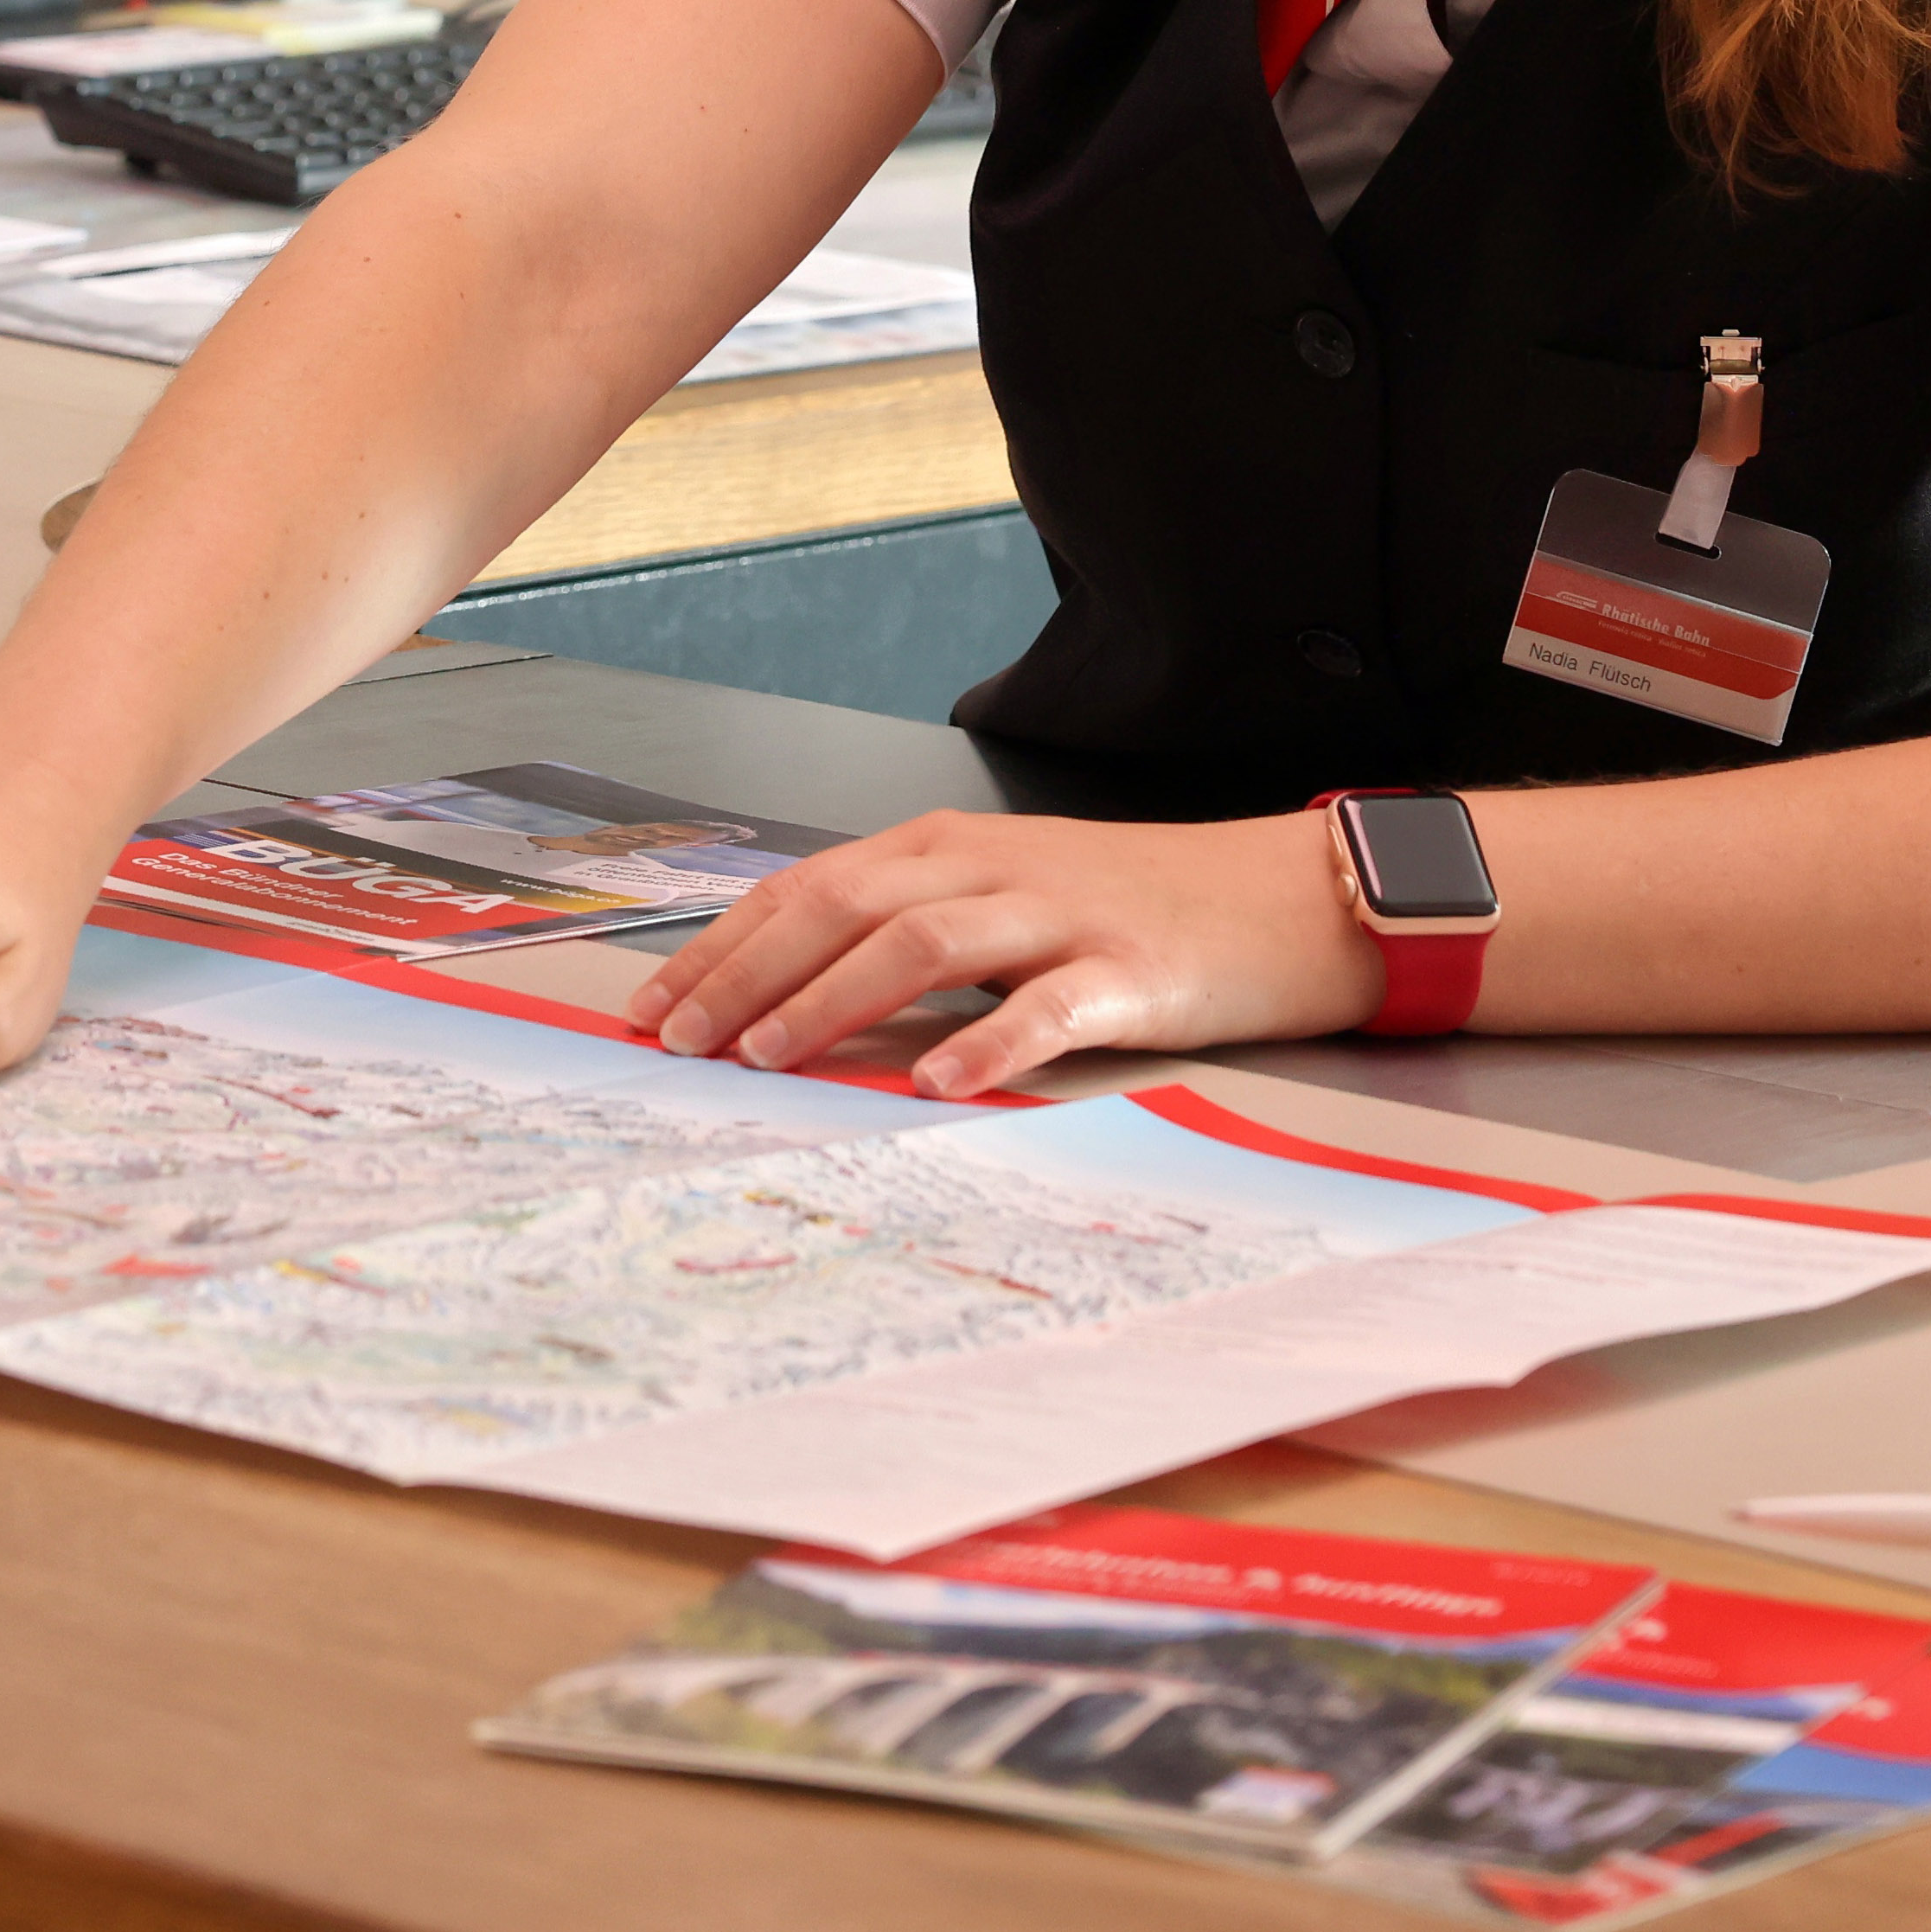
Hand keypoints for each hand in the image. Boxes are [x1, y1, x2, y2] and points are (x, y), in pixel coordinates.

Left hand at [631, 808, 1382, 1095]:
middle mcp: (988, 869)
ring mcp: (1057, 917)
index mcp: (944, 849)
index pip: (806, 888)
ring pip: (919, 943)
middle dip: (746, 974)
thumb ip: (908, 925)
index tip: (653, 1005)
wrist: (1277, 899)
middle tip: (682, 1041)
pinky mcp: (1127, 973)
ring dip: (832, 1000)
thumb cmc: (1128, 908)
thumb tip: (787, 986)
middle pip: (841, 906)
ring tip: (770, 1056)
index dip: (722, 945)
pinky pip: (1044, 1007)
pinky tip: (937, 1082)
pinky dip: (984, 1043)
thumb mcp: (1001, 895)